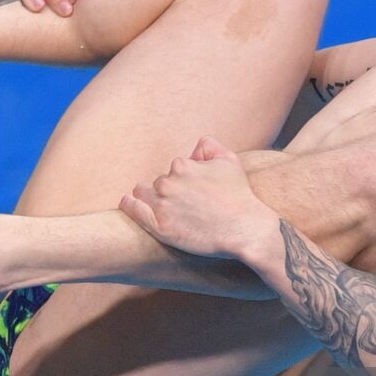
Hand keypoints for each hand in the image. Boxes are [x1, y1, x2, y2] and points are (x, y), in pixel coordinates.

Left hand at [119, 135, 278, 260]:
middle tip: (187, 205)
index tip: (195, 192)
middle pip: (158, 182)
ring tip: (165, 208)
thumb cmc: (240, 195)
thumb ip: (209, 146)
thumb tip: (193, 150)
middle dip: (169, 190)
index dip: (185, 180)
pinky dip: (130, 205)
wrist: (245, 229)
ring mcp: (162, 206)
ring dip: (151, 198)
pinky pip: (133, 210)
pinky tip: (129, 202)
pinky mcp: (160, 228)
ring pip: (143, 193)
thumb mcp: (230, 160)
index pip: (174, 168)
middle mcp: (168, 183)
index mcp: (182, 165)